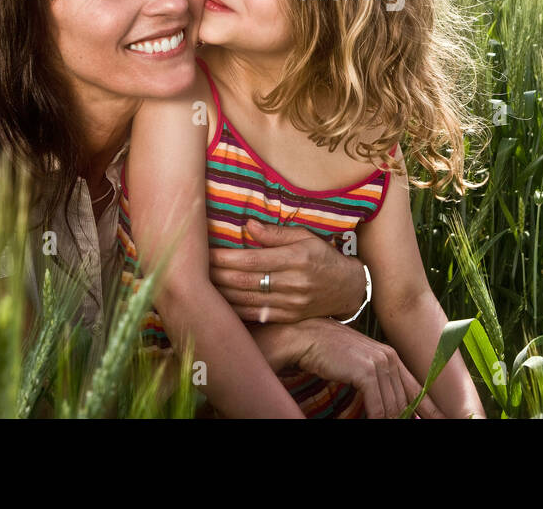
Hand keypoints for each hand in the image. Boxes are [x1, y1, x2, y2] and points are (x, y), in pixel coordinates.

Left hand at [209, 219, 366, 322]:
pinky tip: (219, 303)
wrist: (347, 288)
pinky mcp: (288, 317)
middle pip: (245, 281)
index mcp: (296, 258)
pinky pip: (255, 314)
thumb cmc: (323, 256)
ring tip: (201, 285)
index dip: (225, 258)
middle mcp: (293, 283)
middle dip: (217, 275)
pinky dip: (235, 309)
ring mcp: (290, 304)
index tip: (206, 252)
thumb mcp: (305, 237)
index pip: (252, 260)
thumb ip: (276, 233)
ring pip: (246, 300)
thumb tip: (247, 224)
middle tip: (195, 269)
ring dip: (221, 294)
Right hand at [290, 318, 446, 418]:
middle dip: (407, 419)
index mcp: (392, 357)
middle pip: (406, 402)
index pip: (418, 389)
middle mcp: (390, 359)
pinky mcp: (366, 372)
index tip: (445, 421)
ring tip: (384, 424)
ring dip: (389, 420)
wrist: (307, 337)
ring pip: (394, 408)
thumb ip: (377, 382)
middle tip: (403, 425)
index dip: (432, 410)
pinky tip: (373, 421)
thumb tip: (389, 406)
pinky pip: (378, 407)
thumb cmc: (329, 352)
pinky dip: (377, 419)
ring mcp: (380, 364)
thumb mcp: (360, 364)